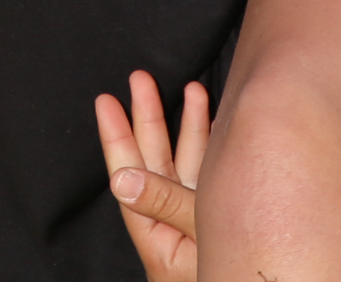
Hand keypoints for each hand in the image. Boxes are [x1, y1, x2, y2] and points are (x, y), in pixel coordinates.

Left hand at [94, 70, 207, 281]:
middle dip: (149, 117)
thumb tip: (120, 178)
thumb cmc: (234, 273)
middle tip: (140, 78)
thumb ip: (164, 203)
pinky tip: (218, 122)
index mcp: (156, 234)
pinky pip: (213, 176)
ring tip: (192, 89)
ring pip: (188, 164)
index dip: (116, 137)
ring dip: (190, 126)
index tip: (106, 101)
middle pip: (155, 162)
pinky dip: (215, 149)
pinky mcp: (224, 218)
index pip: (128, 176)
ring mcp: (200, 220)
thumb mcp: (195, 235)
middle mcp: (174, 223)